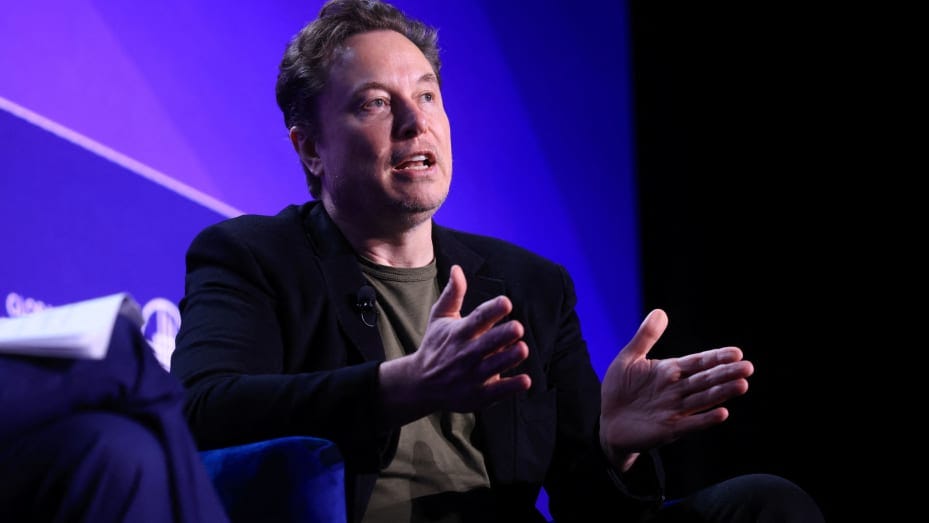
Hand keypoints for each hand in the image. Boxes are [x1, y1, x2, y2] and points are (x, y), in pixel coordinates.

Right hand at [378, 265, 530, 425]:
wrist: (420, 384)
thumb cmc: (435, 345)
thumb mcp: (439, 318)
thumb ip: (452, 294)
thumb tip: (457, 267)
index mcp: (459, 333)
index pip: (478, 319)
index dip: (492, 311)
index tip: (506, 302)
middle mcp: (465, 354)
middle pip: (487, 343)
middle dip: (502, 335)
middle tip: (518, 327)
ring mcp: (472, 376)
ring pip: (493, 366)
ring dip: (509, 358)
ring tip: (523, 349)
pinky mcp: (477, 395)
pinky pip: (497, 391)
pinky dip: (511, 386)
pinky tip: (526, 381)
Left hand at [599, 309, 752, 470]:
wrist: (607, 422)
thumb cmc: (619, 389)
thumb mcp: (628, 359)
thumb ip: (645, 337)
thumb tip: (660, 311)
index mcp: (670, 371)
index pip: (698, 362)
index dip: (716, 357)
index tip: (737, 352)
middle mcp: (678, 390)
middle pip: (706, 380)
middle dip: (726, 373)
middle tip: (748, 367)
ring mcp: (675, 410)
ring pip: (703, 399)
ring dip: (722, 393)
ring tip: (742, 385)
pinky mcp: (669, 429)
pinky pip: (691, 424)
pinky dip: (706, 419)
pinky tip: (723, 413)